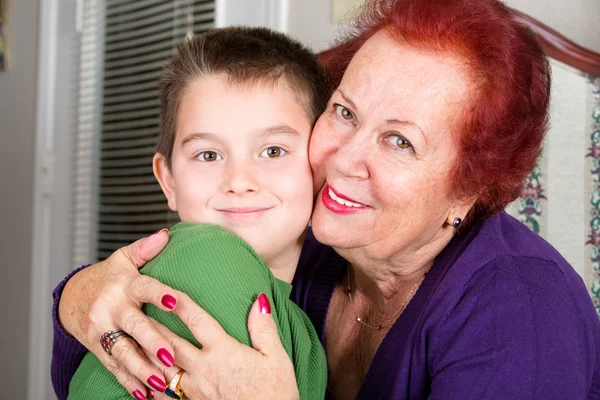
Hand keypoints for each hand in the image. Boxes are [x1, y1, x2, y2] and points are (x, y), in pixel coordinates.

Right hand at [58, 229, 179, 397]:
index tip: (176, 302)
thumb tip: (166, 234)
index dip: (160, 295)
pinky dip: (129, 382)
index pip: (145, 288)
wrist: (72, 297)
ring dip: (142, 369)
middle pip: (134, 326)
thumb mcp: (123, 259)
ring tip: (162, 382)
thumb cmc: (108, 277)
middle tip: (172, 356)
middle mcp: (111, 308)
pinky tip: (145, 395)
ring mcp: (102, 331)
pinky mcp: (98, 349)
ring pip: (124, 352)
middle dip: (152, 342)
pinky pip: (114, 367)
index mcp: (123, 284)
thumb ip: (145, 249)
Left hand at [148, 293, 298, 399]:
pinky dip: (153, 385)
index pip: (198, 321)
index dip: (181, 304)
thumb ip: (264, 328)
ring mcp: (195, 390)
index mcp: (224, 352)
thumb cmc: (276, 392)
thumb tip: (259, 300)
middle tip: (139, 311)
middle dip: (154, 326)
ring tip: (135, 340)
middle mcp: (204, 369)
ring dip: (148, 353)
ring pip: (163, 369)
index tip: (167, 291)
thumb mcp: (276, 357)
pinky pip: (167, 395)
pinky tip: (144, 380)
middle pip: (171, 344)